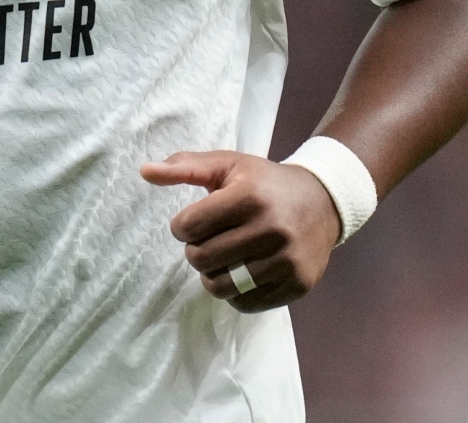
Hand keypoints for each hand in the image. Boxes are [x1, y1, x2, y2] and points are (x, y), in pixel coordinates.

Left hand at [141, 151, 340, 311]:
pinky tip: (242, 271)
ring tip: (222, 258)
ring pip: (221, 286)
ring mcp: (287, 260)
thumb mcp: (228, 165)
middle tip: (207, 241)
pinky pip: (245, 303)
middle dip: (195, 251)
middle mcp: (272, 229)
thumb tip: (144, 171)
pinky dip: (235, 292)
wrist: (323, 202)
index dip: (182, 226)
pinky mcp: (297, 284)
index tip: (194, 222)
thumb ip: (184, 167)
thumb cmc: (264, 183)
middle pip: (201, 258)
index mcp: (250, 196)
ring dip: (212, 275)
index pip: (189, 226)